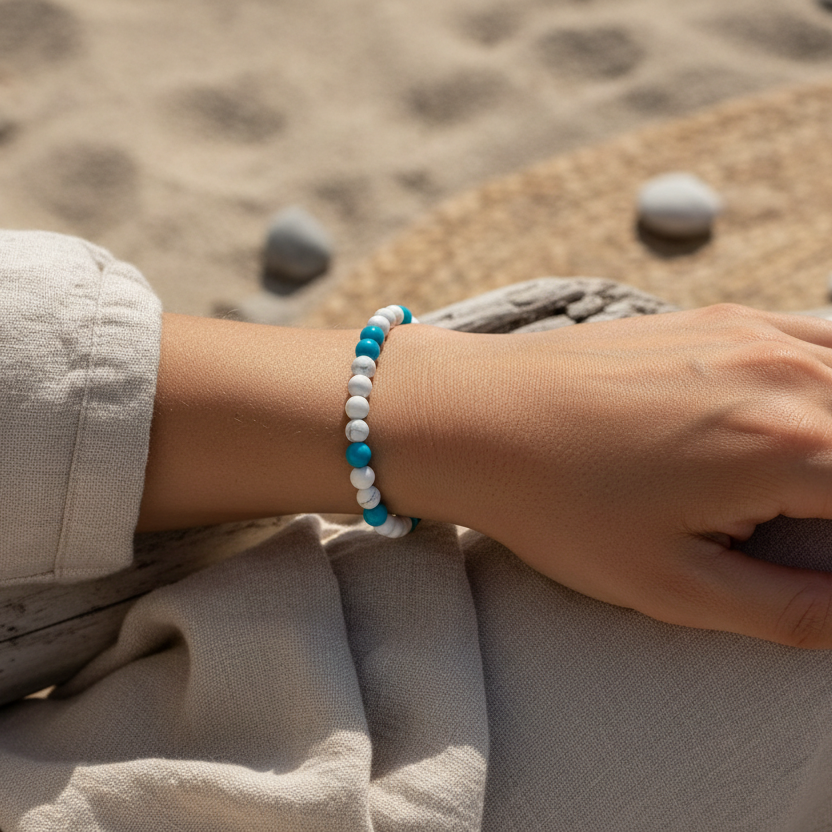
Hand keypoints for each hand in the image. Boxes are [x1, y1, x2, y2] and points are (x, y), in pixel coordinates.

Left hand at [377, 304, 831, 647]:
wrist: (476, 414)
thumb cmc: (558, 503)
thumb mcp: (671, 584)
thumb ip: (789, 608)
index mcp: (790, 446)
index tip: (819, 566)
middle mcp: (788, 373)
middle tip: (808, 534)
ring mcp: (756, 333)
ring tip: (804, 493)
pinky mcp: (724, 317)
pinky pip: (820, 338)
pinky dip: (831, 382)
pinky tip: (805, 419)